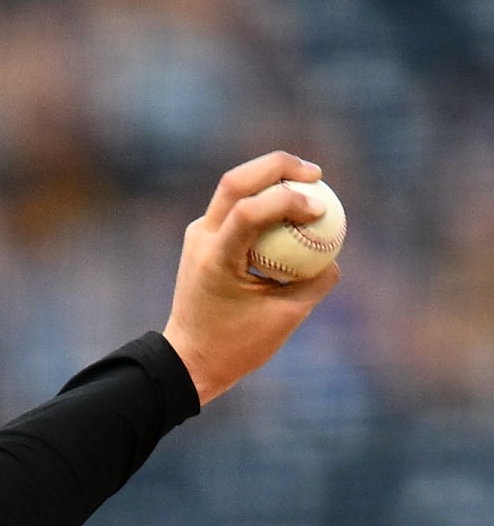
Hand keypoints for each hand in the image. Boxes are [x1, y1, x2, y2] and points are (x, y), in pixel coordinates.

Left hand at [162, 152, 342, 405]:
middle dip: (278, 166)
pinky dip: (264, 199)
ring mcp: (198, 235)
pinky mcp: (203, 238)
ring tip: (309, 183)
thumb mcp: (286, 317)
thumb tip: (335, 254)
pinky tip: (291, 208)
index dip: (289, 200)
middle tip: (316, 174)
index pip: (249, 211)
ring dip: (270, 178)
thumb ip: (315, 282)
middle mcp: (200, 239)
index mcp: (216, 260)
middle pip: (235, 181)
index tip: (320, 210)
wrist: (189, 358)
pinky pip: (235, 207)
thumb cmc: (237, 345)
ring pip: (232, 188)